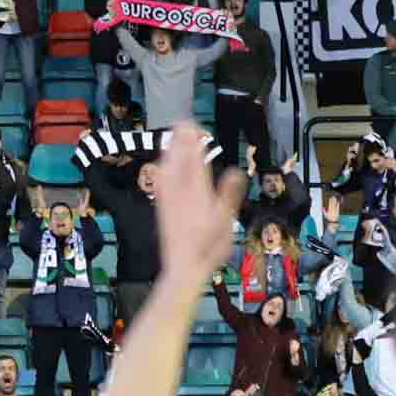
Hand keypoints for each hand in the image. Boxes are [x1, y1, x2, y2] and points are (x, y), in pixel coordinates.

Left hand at [151, 127, 241, 279]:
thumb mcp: (226, 219)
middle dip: (186, 135)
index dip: (196, 130)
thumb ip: (229, 191)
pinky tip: (180, 170)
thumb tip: (236, 171)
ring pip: (165, 154)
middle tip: (201, 140)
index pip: (188, 142)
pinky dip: (170, 162)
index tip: (206, 134)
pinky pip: (161, 169)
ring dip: (178, 148)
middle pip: (173, 142)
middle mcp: (175, 182)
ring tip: (194, 152)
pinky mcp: (160, 198)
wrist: (182, 265)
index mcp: (194, 182)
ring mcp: (164, 189)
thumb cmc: (207, 245)